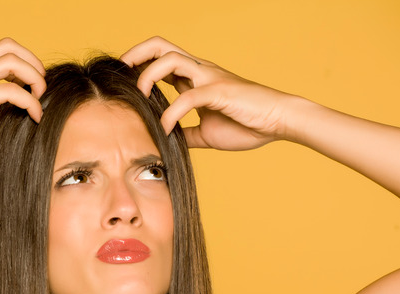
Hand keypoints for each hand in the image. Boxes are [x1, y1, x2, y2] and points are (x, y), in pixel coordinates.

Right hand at [0, 38, 45, 158]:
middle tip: (40, 88)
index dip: (21, 65)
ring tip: (40, 99)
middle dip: (32, 63)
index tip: (31, 88)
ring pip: (12, 60)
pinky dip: (29, 102)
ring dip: (35, 77)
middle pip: (8, 46)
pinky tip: (34, 117)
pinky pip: (10, 91)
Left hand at [120, 36, 294, 150]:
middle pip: (161, 46)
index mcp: (195, 78)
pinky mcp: (219, 91)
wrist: (278, 122)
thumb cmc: (247, 124)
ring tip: (140, 97)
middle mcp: (199, 71)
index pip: (160, 60)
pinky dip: (171, 113)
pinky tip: (164, 128)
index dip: (138, 66)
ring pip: (171, 59)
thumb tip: (167, 142)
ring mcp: (209, 78)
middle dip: (136, 55)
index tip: (122, 81)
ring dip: (149, 76)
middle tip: (120, 74)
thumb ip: (186, 132)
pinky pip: (188, 97)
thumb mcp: (206, 133)